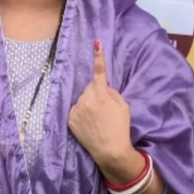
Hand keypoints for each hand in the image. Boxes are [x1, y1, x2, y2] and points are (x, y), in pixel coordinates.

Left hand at [68, 40, 132, 165]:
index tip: (96, 43)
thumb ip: (112, 93)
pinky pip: (76, 109)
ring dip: (89, 102)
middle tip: (106, 107)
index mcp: (100, 95)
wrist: (110, 150)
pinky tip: (89, 123)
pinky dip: (82, 112)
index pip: (100, 72)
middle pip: (90, 87)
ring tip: (97, 118)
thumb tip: (103, 86)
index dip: (99, 57)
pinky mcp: (69, 119)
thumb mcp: (123, 107)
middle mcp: (85, 100)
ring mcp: (76, 110)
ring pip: (83, 98)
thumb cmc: (120, 128)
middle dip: (97, 92)